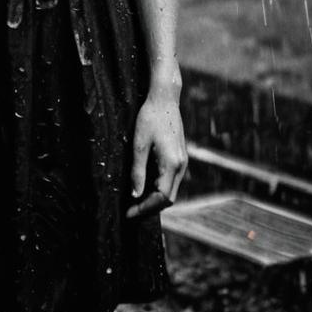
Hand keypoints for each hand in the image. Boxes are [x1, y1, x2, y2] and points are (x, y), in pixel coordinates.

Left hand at [125, 88, 186, 219]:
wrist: (165, 99)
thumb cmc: (150, 117)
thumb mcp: (139, 144)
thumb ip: (137, 171)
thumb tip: (135, 195)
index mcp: (172, 164)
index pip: (161, 198)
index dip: (145, 208)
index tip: (129, 212)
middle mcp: (181, 166)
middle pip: (168, 198)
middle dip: (150, 207)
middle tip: (131, 210)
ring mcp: (182, 162)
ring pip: (171, 190)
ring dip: (154, 199)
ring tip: (135, 201)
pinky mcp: (180, 158)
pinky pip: (171, 180)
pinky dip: (159, 188)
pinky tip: (144, 186)